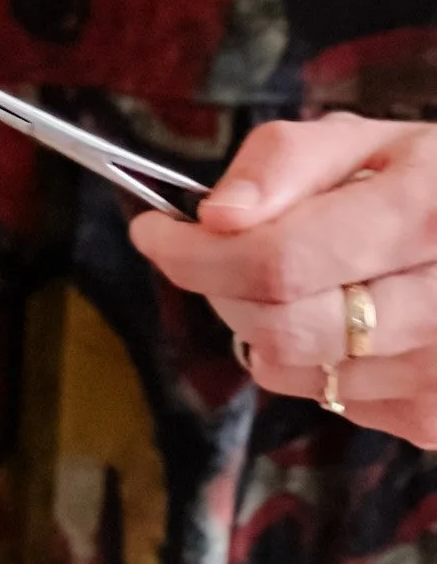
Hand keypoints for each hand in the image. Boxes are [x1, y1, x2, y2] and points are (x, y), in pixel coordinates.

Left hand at [131, 114, 436, 444]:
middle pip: (277, 328)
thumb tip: (216, 216)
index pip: (277, 260)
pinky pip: (326, 398)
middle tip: (219, 253)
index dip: (194, 252)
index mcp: (425, 215)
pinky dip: (311, 359)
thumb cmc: (433, 186)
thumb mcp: (372, 140)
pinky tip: (353, 317)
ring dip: (263, 323)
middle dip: (220, 287)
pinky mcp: (436, 423)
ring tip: (306, 278)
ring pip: (288, 370)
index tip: (154, 230)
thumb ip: (286, 161)